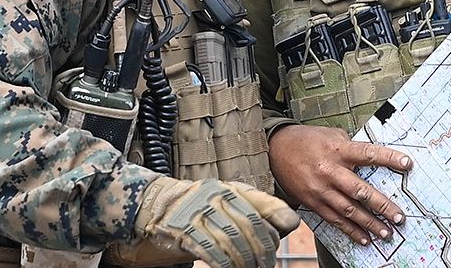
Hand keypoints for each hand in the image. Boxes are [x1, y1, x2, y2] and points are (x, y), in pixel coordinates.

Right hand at [130, 176, 298, 267]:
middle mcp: (218, 196)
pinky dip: (223, 264)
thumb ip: (258, 211)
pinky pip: (210, 250)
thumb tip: (290, 223)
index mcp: (234, 189)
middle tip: (266, 265)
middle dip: (262, 250)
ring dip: (244, 261)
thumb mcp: (231, 203)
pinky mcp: (184, 228)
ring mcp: (200, 211)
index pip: (264, 203)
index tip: (281, 240)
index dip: (278, 221)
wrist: (160, 205)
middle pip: (250, 225)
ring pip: (231, 240)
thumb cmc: (203, 208)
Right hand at [269, 124, 411, 245]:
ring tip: (386, 233)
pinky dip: (350, 230)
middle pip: (360, 191)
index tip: (408, 164)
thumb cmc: (307, 140)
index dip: (389, 158)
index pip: (368, 154)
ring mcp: (321, 189)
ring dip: (369, 224)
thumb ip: (351, 146)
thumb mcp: (331, 134)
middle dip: (382, 205)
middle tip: (399, 217)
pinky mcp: (313, 202)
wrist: (275, 150)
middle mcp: (330, 171)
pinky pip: (334, 219)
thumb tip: (371, 157)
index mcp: (338, 150)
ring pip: (349, 210)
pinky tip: (364, 238)